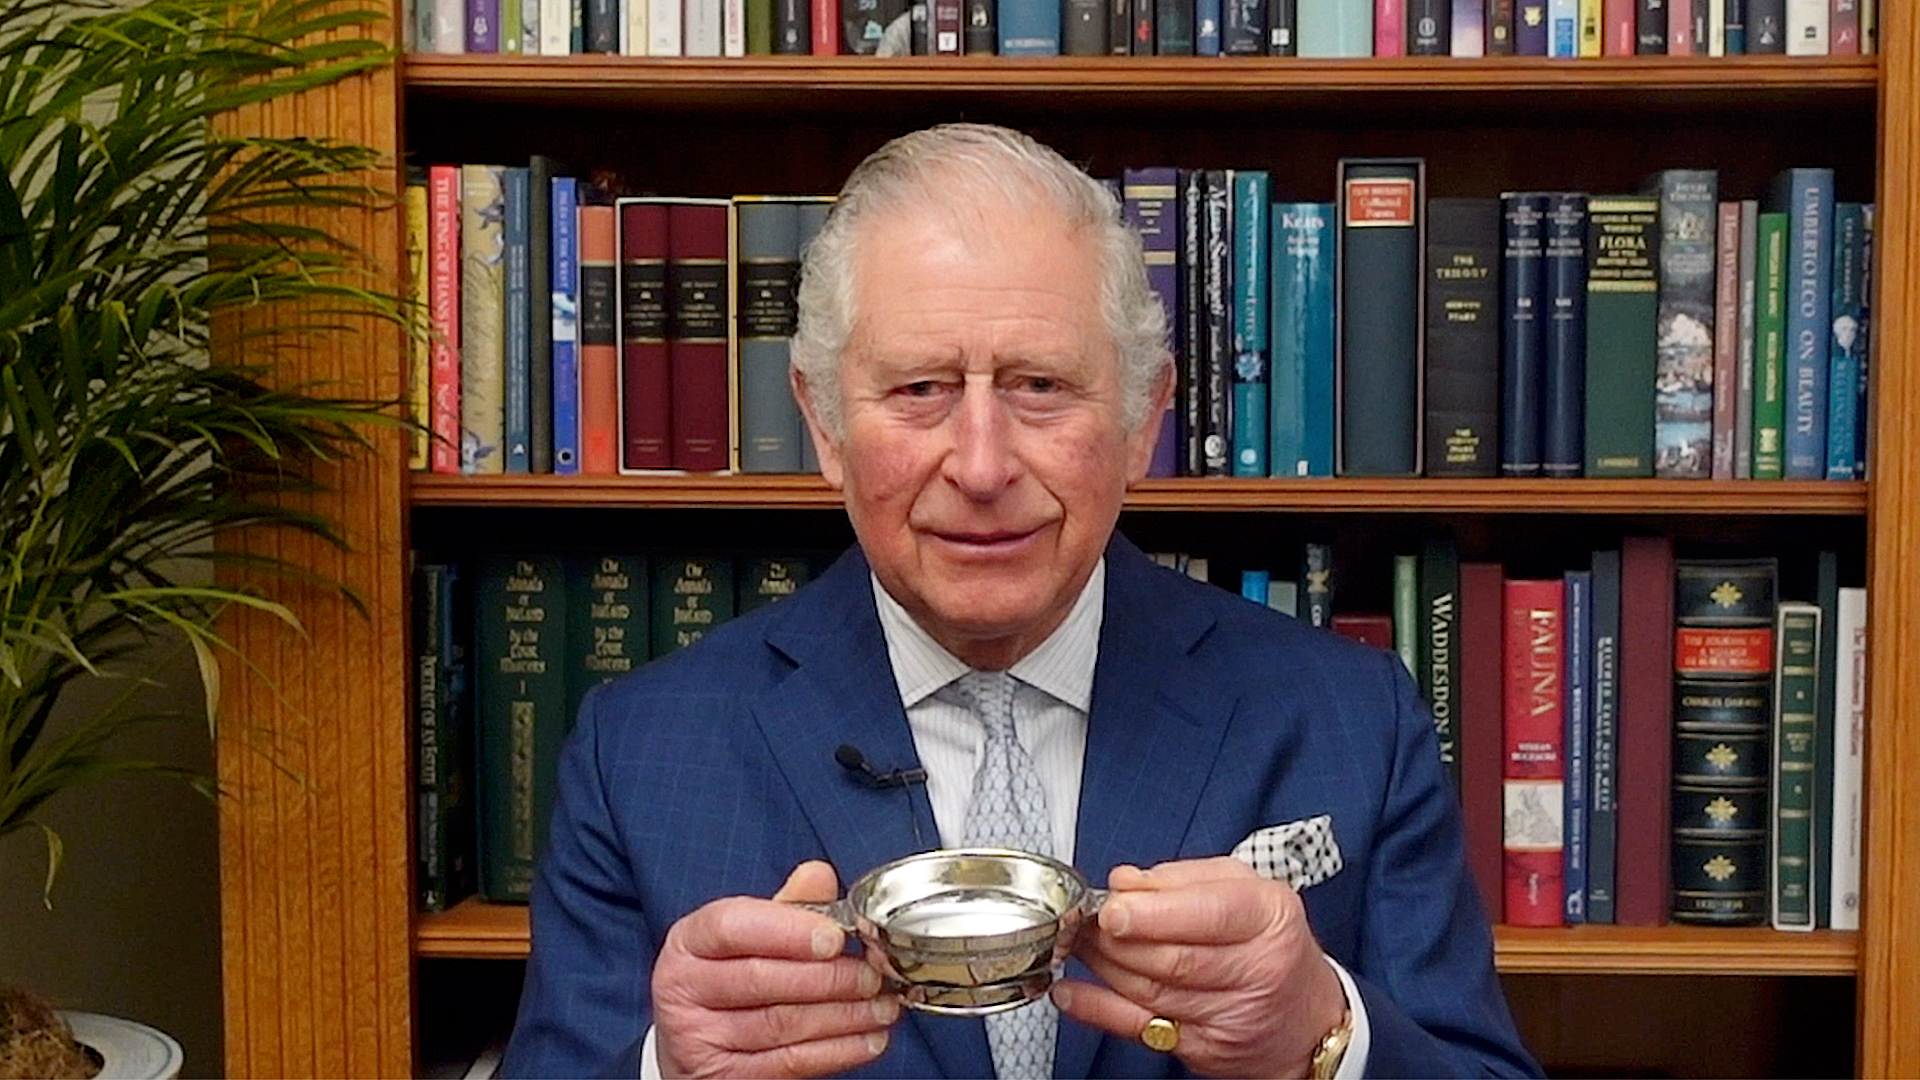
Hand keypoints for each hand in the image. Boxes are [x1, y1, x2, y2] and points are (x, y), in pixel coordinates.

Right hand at [652, 860, 901, 1077]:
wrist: (692, 1040)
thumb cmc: (726, 975)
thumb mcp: (745, 935)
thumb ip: (785, 907)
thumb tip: (819, 875)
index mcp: (690, 941)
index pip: (733, 927)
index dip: (787, 931)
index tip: (835, 937)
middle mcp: (684, 988)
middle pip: (761, 979)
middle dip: (828, 977)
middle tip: (874, 975)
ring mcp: (700, 1037)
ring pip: (782, 1024)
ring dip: (844, 1016)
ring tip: (884, 1006)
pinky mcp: (724, 1076)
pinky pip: (789, 1063)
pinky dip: (837, 1051)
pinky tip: (868, 1039)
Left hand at [1050, 857, 1346, 1078]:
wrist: (1307, 1020)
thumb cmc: (1271, 944)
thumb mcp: (1246, 890)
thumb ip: (1183, 879)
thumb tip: (1126, 882)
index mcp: (1269, 917)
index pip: (1208, 915)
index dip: (1153, 914)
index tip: (1113, 908)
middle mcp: (1257, 969)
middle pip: (1173, 957)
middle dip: (1118, 938)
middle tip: (1086, 918)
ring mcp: (1231, 1015)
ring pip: (1152, 991)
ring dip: (1103, 964)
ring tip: (1079, 940)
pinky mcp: (1204, 1048)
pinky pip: (1141, 1027)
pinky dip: (1098, 1009)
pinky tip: (1072, 992)